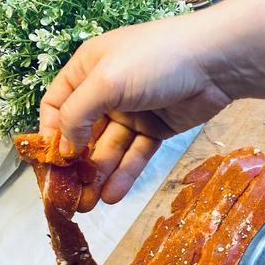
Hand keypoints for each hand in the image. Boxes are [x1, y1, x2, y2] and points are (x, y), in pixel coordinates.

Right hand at [39, 13, 233, 210]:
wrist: (215, 62)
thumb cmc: (155, 60)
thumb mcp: (105, 81)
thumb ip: (77, 114)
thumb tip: (62, 147)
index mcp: (88, 70)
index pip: (57, 104)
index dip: (50, 132)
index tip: (49, 161)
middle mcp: (107, 91)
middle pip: (83, 132)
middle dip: (75, 163)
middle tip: (68, 195)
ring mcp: (134, 111)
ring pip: (110, 148)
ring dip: (98, 174)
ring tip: (87, 204)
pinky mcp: (158, 128)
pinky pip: (136, 154)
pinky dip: (125, 174)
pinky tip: (113, 195)